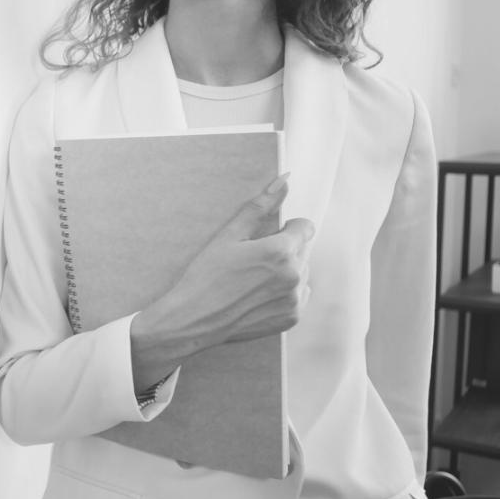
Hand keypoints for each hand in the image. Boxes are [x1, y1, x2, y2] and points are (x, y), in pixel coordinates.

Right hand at [129, 174, 313, 385]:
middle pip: (303, 250)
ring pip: (302, 273)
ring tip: (253, 280)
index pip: (306, 227)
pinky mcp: (292, 317)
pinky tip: (258, 296)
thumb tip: (285, 179)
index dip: (286, 229)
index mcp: (281, 251)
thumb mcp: (228, 236)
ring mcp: (295, 299)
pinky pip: (299, 296)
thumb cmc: (206, 275)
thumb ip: (259, 206)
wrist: (193, 319)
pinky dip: (284, 293)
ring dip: (286, 271)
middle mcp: (294, 275)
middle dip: (285, 250)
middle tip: (252, 261)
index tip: (266, 238)